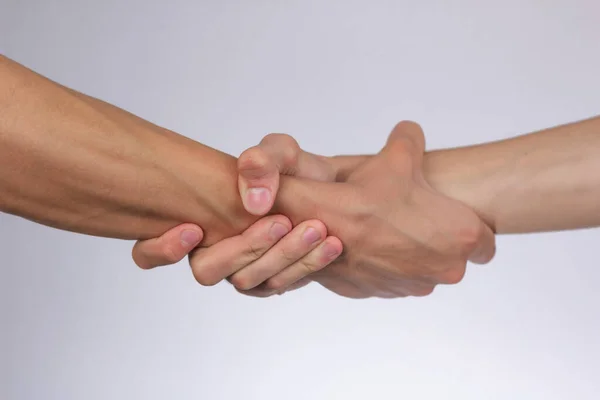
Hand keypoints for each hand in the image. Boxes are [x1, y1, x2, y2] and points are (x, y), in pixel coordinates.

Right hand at [131, 134, 342, 296]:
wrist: (328, 193)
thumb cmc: (293, 171)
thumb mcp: (281, 153)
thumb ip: (263, 161)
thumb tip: (253, 199)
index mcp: (198, 221)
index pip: (150, 252)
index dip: (161, 248)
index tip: (193, 230)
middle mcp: (214, 250)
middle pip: (206, 270)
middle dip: (243, 247)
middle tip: (281, 221)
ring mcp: (241, 270)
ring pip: (246, 281)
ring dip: (281, 256)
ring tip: (316, 229)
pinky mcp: (270, 281)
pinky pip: (277, 285)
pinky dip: (304, 266)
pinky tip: (329, 245)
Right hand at [274, 121, 495, 297]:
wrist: (323, 225)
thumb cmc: (367, 195)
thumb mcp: (398, 154)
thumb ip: (412, 139)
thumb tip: (409, 132)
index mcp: (461, 238)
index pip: (486, 245)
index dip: (469, 229)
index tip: (451, 218)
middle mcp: (442, 270)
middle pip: (450, 258)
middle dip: (434, 241)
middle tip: (410, 218)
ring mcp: (411, 286)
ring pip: (418, 270)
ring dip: (407, 255)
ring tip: (384, 229)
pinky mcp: (382, 294)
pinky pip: (390, 280)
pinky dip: (382, 266)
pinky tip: (366, 244)